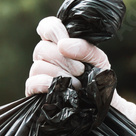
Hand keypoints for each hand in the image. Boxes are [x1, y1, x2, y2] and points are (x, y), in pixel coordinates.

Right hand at [25, 17, 135, 135]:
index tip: (64, 41)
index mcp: (60, 45)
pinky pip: (32, 83)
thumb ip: (85, 47)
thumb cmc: (99, 82)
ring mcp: (39, 76)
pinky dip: (46, 83)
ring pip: (37, 66)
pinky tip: (60, 89)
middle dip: (63, 59)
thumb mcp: (99, 60)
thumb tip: (64, 45)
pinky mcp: (34, 94)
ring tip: (77, 86)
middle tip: (81, 71)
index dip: (53, 30)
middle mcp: (46, 59)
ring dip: (59, 74)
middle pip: (42, 48)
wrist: (102, 108)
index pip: (47, 27)